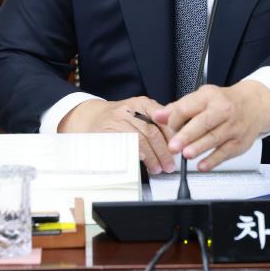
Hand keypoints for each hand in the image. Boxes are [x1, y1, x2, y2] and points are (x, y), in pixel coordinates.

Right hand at [58, 96, 175, 173]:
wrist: (90, 116)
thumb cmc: (118, 117)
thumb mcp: (138, 113)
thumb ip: (156, 122)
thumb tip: (178, 138)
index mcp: (141, 103)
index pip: (162, 117)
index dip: (172, 134)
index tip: (179, 147)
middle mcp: (129, 110)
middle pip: (151, 131)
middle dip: (163, 150)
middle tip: (170, 164)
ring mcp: (116, 120)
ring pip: (139, 138)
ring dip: (151, 156)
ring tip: (158, 167)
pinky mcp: (106, 132)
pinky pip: (123, 143)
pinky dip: (134, 152)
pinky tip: (140, 159)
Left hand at [152, 80, 269, 170]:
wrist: (254, 105)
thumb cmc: (224, 102)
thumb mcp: (202, 97)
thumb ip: (179, 108)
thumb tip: (158, 116)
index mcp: (209, 97)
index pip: (188, 107)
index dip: (175, 119)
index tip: (168, 128)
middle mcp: (223, 110)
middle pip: (203, 123)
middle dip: (187, 135)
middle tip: (173, 146)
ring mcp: (233, 127)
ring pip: (214, 138)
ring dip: (199, 148)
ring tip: (186, 155)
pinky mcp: (240, 142)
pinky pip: (225, 153)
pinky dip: (213, 160)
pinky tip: (201, 165)